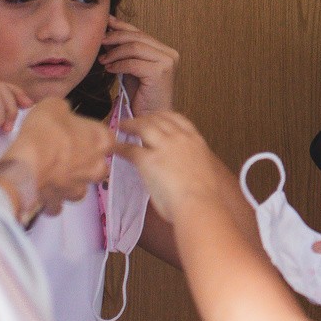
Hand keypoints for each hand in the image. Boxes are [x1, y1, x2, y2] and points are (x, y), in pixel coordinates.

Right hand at [0, 97, 114, 221]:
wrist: (27, 163)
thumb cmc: (44, 131)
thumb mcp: (54, 106)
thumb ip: (65, 111)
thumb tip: (63, 114)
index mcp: (101, 140)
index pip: (108, 137)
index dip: (92, 134)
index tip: (79, 133)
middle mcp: (97, 166)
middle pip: (97, 164)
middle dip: (85, 162)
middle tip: (65, 153)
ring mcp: (81, 186)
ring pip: (81, 185)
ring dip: (70, 181)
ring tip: (52, 173)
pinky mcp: (63, 200)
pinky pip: (60, 202)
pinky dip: (52, 197)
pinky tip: (42, 189)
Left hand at [100, 18, 178, 113]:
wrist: (151, 118)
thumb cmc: (141, 96)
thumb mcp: (131, 68)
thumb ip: (123, 52)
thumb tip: (107, 34)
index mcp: (165, 51)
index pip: (141, 33)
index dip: (122, 26)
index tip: (107, 22)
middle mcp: (170, 54)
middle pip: (138, 37)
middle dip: (116, 37)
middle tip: (100, 41)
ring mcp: (167, 62)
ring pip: (135, 48)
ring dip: (115, 52)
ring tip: (103, 60)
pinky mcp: (160, 73)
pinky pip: (133, 63)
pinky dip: (118, 65)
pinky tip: (109, 69)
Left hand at [115, 110, 236, 219]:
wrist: (199, 204)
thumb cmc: (205, 196)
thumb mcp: (203, 171)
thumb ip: (191, 163)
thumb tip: (183, 169)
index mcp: (196, 142)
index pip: (178, 119)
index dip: (164, 116)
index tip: (157, 116)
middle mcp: (180, 139)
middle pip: (159, 119)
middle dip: (146, 117)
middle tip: (136, 120)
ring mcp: (164, 147)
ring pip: (145, 127)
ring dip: (131, 125)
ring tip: (122, 126)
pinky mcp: (148, 160)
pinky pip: (130, 149)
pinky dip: (120, 147)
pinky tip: (114, 148)